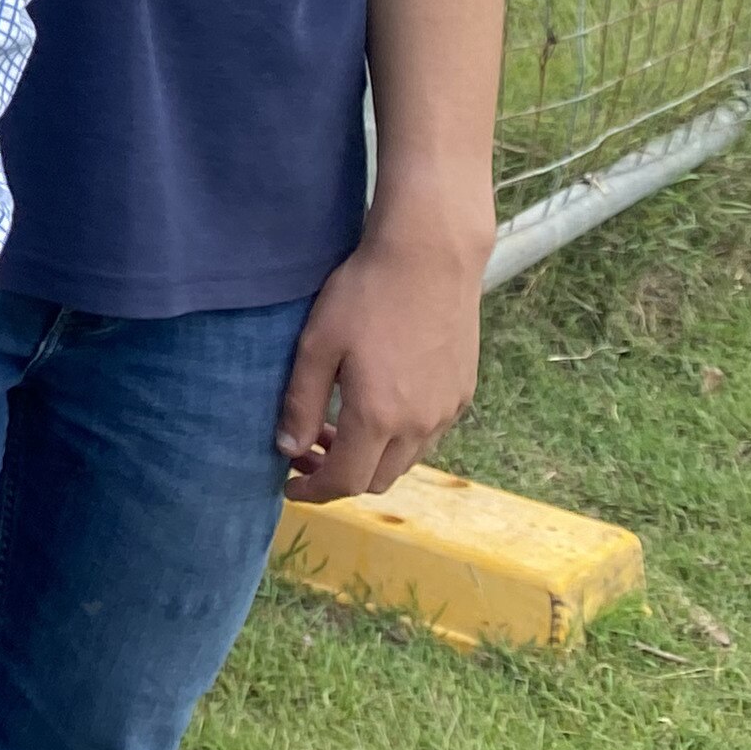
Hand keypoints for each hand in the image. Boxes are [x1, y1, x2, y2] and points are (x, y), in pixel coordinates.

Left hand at [276, 230, 483, 502]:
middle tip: (307, 451)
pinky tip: (377, 405)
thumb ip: (301, 402)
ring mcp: (447, 411)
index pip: (346, 482)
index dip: (314, 492)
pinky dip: (397, 438)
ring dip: (369, 457)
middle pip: (377, 479)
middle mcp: (419, 425)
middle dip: (339, 476)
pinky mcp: (462, 393)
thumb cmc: (364, 294)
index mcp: (379, 417)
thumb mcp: (316, 344)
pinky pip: (427, 435)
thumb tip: (288, 449)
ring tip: (337, 426)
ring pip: (405, 460)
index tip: (289, 487)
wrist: (430, 258)